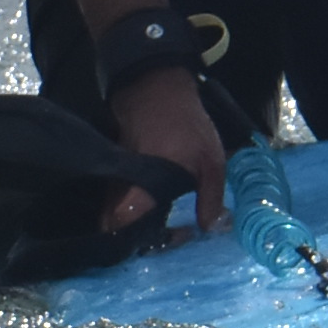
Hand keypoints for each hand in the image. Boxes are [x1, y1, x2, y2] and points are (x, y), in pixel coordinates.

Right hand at [103, 69, 227, 234]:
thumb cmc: (185, 125)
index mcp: (143, 186)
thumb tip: (212, 228)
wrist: (156, 87)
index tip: (176, 235)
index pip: (126, 223)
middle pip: (116, 226)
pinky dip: (133, 211)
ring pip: (115, 214)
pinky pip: (118, 200)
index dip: (146, 240)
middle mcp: (122, 186)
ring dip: (136, 226)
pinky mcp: (117, 171)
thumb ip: (211, 197)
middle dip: (139, 240)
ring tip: (164, 224)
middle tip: (168, 237)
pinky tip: (156, 209)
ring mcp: (115, 178)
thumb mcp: (211, 160)